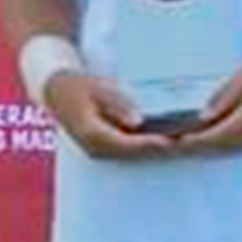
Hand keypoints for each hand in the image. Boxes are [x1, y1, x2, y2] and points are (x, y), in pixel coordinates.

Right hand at [45, 72, 169, 160]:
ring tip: (181, 143)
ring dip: (155, 151)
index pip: (128, 145)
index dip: (152, 144)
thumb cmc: (77, 86)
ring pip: (132, 155)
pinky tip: (165, 140)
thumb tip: (137, 122)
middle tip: (185, 145)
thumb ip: (117, 105)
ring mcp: (98, 151)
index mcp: (93, 135)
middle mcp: (95, 149)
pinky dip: (146, 146)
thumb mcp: (97, 89)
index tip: (173, 141)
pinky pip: (127, 151)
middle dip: (159, 150)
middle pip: (133, 155)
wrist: (56, 91)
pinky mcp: (103, 148)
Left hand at [173, 58, 241, 154]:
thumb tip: (203, 117)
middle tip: (174, 145)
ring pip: (229, 149)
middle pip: (219, 147)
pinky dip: (223, 144)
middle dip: (195, 147)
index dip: (192, 140)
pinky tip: (211, 140)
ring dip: (208, 148)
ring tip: (186, 143)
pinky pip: (240, 146)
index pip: (213, 136)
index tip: (175, 140)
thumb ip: (222, 100)